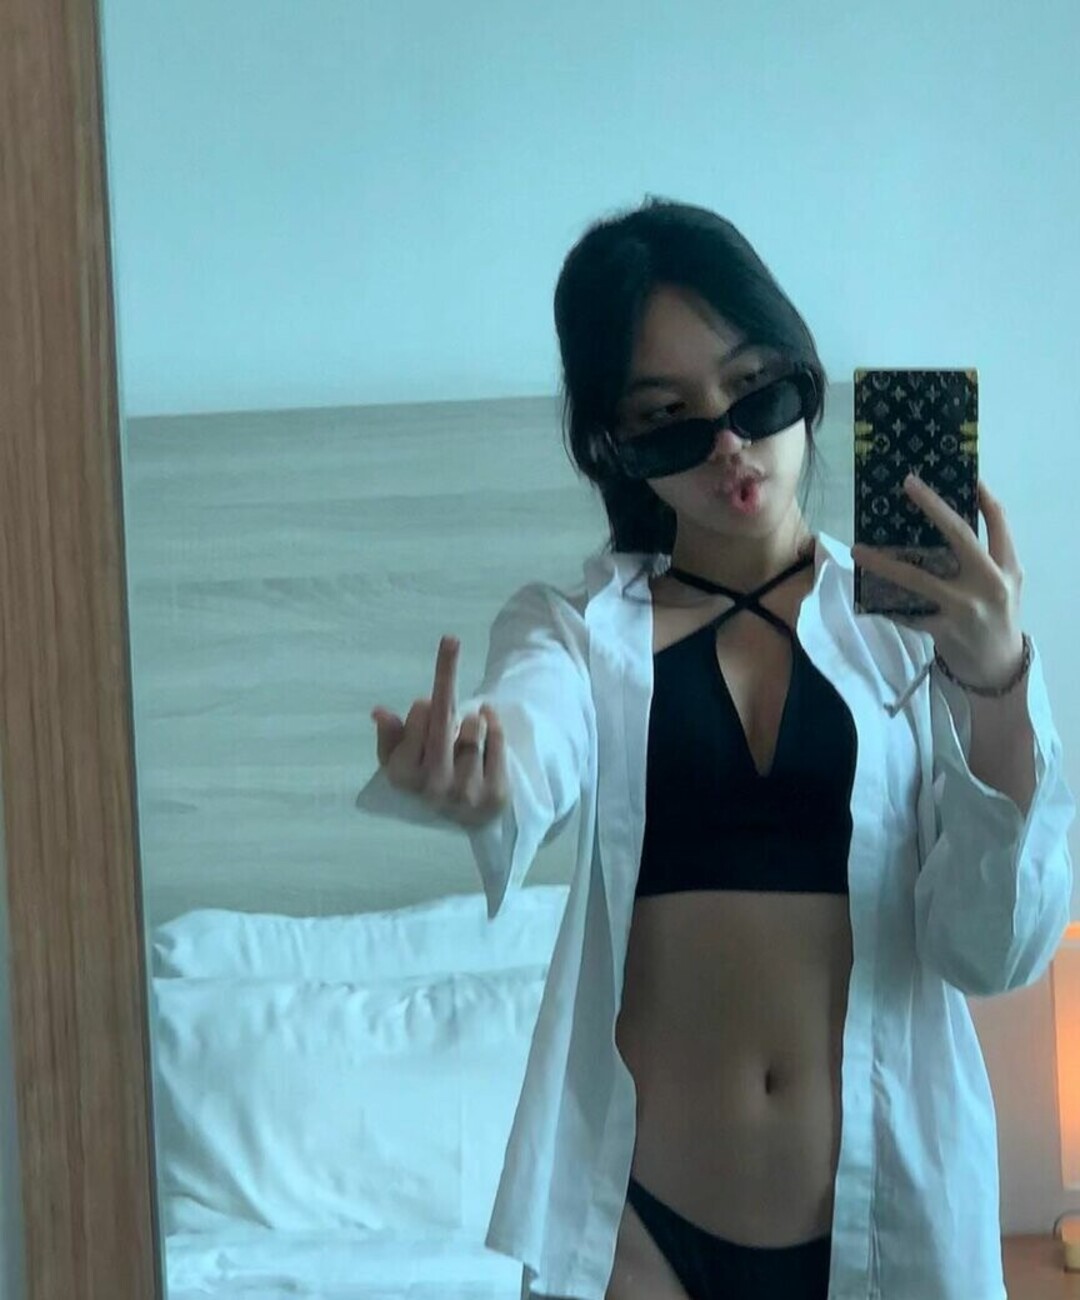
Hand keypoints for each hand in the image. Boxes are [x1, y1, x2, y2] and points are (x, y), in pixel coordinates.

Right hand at [371, 636, 508, 828]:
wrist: (467, 814)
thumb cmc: (427, 774)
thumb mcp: (398, 758)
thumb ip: (389, 735)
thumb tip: (379, 712)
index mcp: (402, 775)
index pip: (418, 719)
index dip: (424, 706)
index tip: (426, 701)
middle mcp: (431, 786)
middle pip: (443, 719)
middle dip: (446, 675)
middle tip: (450, 640)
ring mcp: (464, 793)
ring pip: (473, 726)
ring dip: (472, 718)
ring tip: (467, 728)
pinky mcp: (493, 794)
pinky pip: (497, 739)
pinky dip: (493, 723)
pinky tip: (487, 721)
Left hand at [851, 474, 1025, 689]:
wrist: (998, 667)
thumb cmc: (997, 616)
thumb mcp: (1006, 583)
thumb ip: (988, 555)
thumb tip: (953, 516)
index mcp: (1007, 568)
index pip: (999, 522)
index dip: (982, 496)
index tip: (962, 473)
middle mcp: (989, 583)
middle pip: (960, 536)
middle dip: (933, 507)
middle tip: (908, 484)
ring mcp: (964, 608)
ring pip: (918, 578)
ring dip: (884, 563)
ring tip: (859, 551)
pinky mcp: (943, 630)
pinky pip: (906, 612)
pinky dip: (884, 603)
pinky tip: (865, 593)